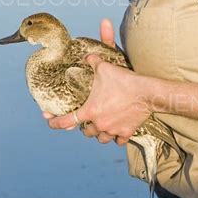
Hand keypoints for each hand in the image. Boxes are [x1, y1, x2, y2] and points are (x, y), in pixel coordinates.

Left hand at [43, 19, 151, 145]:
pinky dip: (116, 138)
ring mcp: (113, 130)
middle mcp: (100, 124)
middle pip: (86, 132)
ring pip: (101, 138)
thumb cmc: (124, 81)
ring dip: (99, 134)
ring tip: (101, 127)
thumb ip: (92, 62)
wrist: (147, 92)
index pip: (66, 121)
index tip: (50, 122)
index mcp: (90, 111)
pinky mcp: (127, 132)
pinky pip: (118, 141)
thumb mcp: (104, 68)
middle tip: (87, 120)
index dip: (55, 123)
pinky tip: (118, 132)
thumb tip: (86, 56)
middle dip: (85, 127)